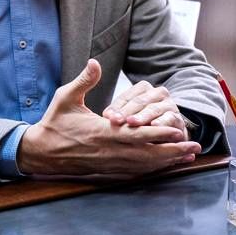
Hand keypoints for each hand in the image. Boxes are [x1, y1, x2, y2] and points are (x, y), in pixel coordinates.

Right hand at [18, 59, 200, 177]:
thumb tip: (95, 62)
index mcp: (102, 132)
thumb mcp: (66, 97)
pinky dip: (153, 170)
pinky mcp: (107, 170)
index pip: (136, 134)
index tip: (178, 129)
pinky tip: (165, 166)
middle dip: (173, 151)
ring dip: (167, 162)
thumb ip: (84, 80)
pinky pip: (135, 172)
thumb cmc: (54, 123)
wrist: (41, 152)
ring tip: (188, 157)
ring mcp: (109, 163)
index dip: (159, 133)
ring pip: (144, 166)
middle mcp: (109, 151)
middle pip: (148, 154)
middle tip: (194, 147)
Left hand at [103, 78, 188, 135]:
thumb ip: (118, 113)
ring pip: (153, 109)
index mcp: (144, 89)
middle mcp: (158, 93)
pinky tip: (154, 126)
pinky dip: (162, 122)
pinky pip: (169, 118)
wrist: (167, 136)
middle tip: (115, 120)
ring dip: (142, 116)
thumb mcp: (129, 115)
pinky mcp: (178, 118)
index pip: (128, 96)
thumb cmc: (143, 124)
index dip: (117, 106)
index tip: (107, 116)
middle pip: (140, 101)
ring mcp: (169, 105)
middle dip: (126, 111)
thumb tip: (106, 115)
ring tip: (132, 123)